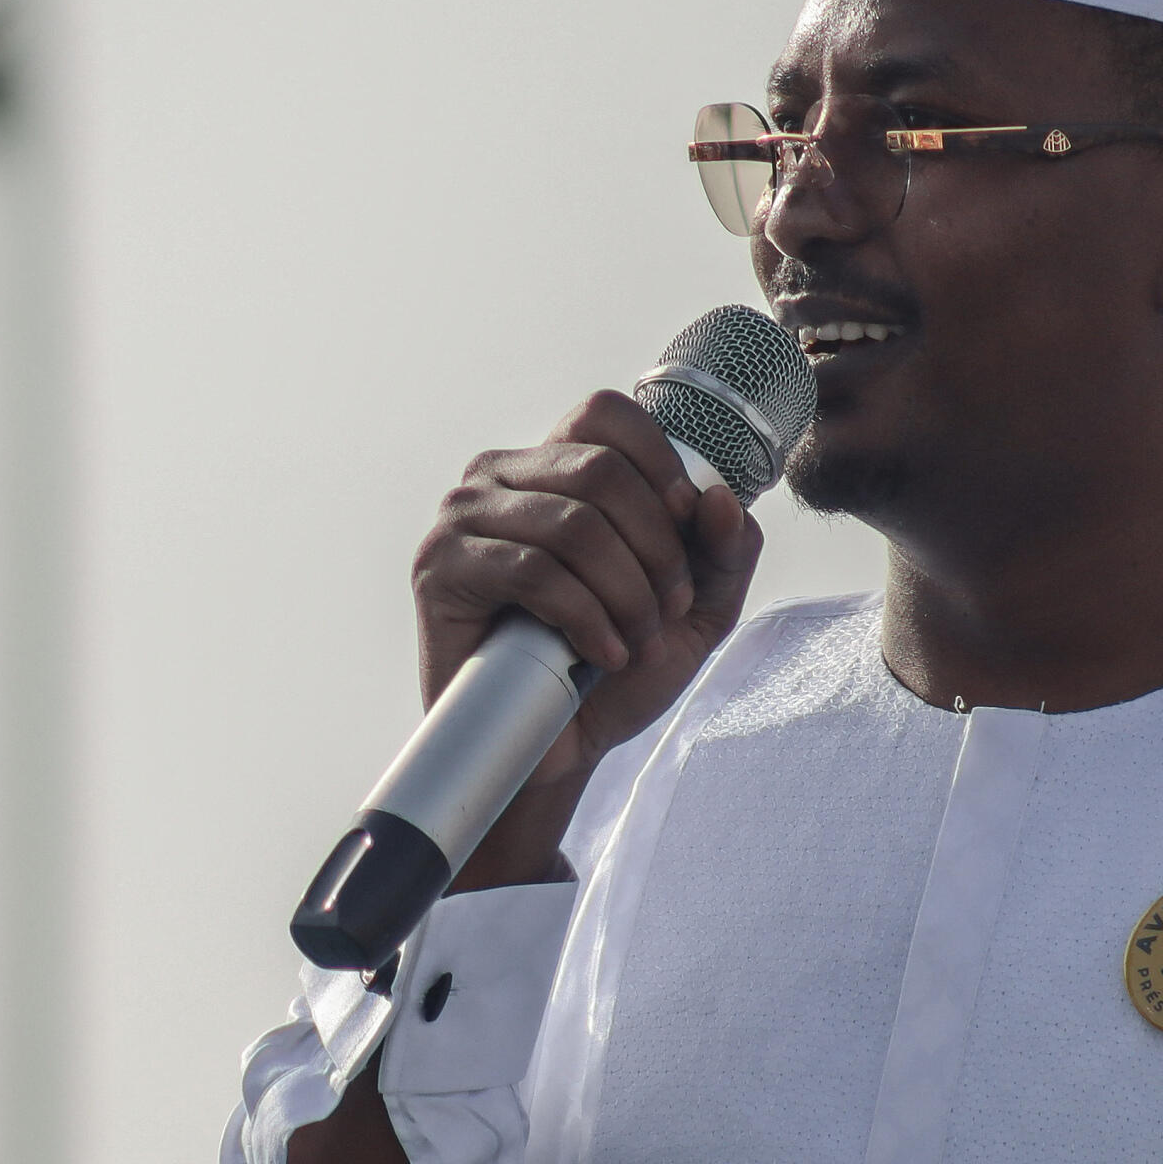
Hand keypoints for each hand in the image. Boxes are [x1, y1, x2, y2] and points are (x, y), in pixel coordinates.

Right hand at [411, 390, 764, 882]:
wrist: (552, 750)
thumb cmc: (613, 671)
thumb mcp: (695, 610)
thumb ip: (722, 551)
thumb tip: (718, 498)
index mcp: (554, 466)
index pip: (605, 413)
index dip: (661, 465)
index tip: (688, 529)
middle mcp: (501, 476)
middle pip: (601, 470)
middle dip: (657, 549)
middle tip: (669, 610)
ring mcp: (463, 517)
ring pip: (572, 524)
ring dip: (627, 593)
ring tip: (637, 641)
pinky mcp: (439, 567)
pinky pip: (532, 571)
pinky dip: (587, 618)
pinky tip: (602, 654)